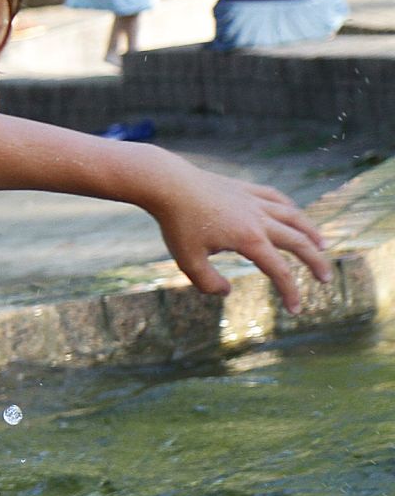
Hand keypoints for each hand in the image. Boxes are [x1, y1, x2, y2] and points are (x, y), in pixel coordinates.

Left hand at [149, 164, 330, 312]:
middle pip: (299, 242)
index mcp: (249, 240)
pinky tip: (294, 216)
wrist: (170, 184)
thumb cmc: (177, 224)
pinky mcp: (248, 189)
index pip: (279, 271)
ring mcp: (255, 202)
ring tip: (322, 245)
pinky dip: (291, 210)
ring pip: (294, 217)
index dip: (291, 292)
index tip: (295, 310)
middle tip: (326, 278)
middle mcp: (260, 219)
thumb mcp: (188, 261)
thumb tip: (228, 292)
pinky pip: (277, 199)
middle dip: (315, 262)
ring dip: (311, 233)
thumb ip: (208, 283)